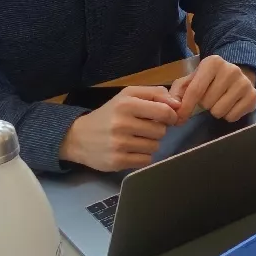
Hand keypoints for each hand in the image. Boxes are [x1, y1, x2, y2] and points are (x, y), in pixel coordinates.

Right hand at [61, 86, 181, 171]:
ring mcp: (119, 144)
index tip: (166, 118)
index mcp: (126, 104)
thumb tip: (177, 103)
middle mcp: (121, 123)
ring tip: (135, 139)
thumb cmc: (109, 114)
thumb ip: (154, 93)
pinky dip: (142, 156)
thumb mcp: (127, 96)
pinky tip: (130, 150)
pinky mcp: (117, 161)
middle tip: (143, 128)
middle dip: (156, 130)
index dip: (170, 116)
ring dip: (149, 144)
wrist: (78, 137)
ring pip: (155, 147)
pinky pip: (146, 160)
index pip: (165, 112)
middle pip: (161, 131)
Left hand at [169, 55, 255, 122]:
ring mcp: (245, 83)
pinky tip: (230, 104)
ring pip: (219, 112)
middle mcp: (231, 70)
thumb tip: (175, 108)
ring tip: (220, 100)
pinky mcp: (254, 96)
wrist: (237, 75)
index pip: (195, 90)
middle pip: (207, 103)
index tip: (179, 118)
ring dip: (216, 110)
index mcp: (213, 62)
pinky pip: (232, 117)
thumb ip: (178, 93)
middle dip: (205, 104)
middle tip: (210, 97)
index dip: (185, 107)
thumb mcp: (191, 80)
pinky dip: (228, 115)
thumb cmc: (209, 80)